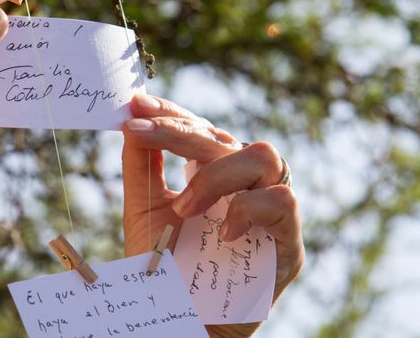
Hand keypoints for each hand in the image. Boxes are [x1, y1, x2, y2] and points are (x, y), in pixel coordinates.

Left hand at [122, 94, 303, 337]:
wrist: (182, 323)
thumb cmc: (163, 268)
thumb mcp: (144, 209)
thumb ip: (141, 165)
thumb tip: (130, 120)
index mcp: (215, 173)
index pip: (202, 130)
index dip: (174, 112)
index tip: (138, 104)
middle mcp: (246, 185)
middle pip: (225, 138)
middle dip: (180, 131)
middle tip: (140, 132)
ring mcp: (270, 211)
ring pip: (264, 156)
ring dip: (216, 174)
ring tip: (183, 207)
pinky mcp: (288, 241)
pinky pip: (282, 202)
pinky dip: (248, 209)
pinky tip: (223, 233)